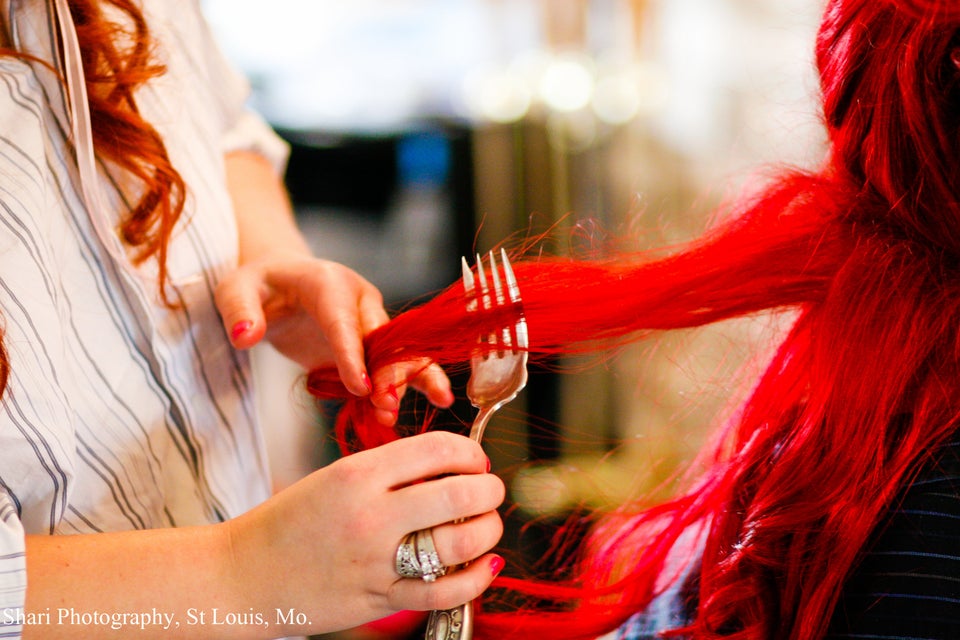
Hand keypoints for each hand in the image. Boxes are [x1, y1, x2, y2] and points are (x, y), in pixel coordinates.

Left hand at [214, 255, 453, 422]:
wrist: (280, 282)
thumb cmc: (258, 285)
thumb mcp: (235, 289)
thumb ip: (239, 310)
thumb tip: (246, 336)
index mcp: (329, 282)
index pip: (343, 321)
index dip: (352, 354)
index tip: (360, 387)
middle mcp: (359, 300)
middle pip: (381, 338)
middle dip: (388, 373)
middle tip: (386, 407)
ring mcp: (369, 323)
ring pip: (397, 352)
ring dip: (403, 382)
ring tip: (396, 414)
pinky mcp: (369, 347)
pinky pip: (394, 364)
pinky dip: (415, 381)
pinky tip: (441, 398)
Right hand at [225, 431, 505, 634]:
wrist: (241, 576)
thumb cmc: (288, 522)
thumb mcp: (334, 477)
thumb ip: (389, 471)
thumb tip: (451, 467)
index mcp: (357, 474)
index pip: (437, 449)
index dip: (469, 453)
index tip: (475, 460)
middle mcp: (370, 515)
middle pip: (459, 494)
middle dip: (489, 490)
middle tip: (490, 491)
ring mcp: (376, 561)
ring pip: (460, 543)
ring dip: (488, 530)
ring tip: (487, 524)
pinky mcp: (379, 598)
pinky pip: (444, 592)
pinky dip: (475, 579)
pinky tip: (484, 566)